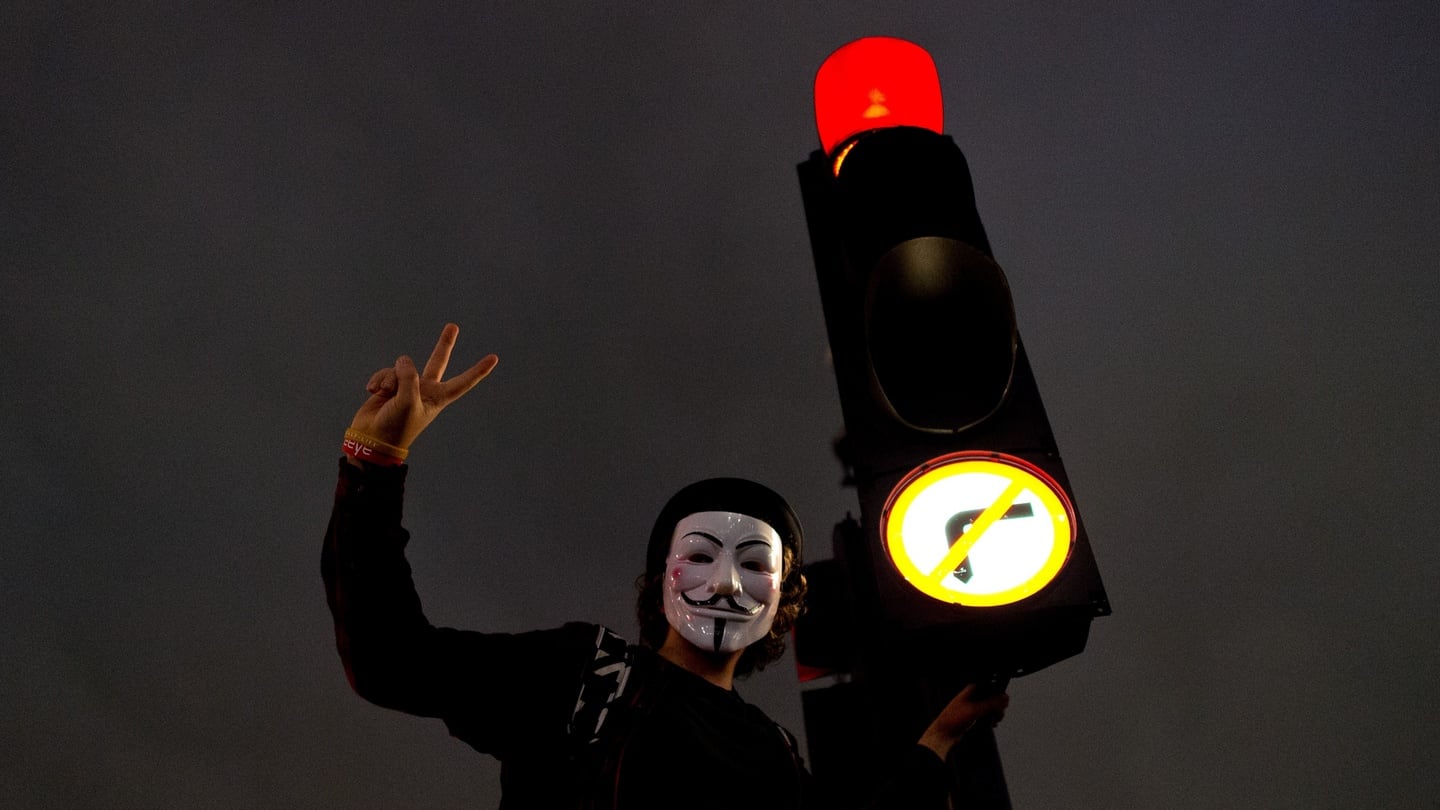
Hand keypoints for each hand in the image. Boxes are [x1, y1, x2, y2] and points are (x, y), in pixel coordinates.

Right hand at [347, 323, 497, 454]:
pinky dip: (378, 380)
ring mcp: (407, 386)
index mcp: (438, 398)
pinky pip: (385, 372)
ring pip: (401, 367)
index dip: (478, 371)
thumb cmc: (396, 426)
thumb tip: (404, 361)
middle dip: (444, 344)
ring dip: (390, 378)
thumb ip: (409, 377)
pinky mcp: (389, 385)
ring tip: (386, 395)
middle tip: (453, 326)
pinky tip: (373, 392)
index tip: (494, 358)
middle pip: (437, 362)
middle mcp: (425, 390)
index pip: (463, 382)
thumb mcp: (407, 402)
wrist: (372, 439)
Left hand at [917, 684, 1009, 759]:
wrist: (944, 734)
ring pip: (992, 706)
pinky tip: (992, 724)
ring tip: (995, 720)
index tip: (1004, 704)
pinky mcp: (975, 714)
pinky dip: (992, 718)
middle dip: (999, 706)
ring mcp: (974, 705)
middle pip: (994, 697)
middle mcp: (974, 695)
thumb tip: (1006, 698)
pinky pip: (988, 714)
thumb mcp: (975, 710)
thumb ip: (991, 704)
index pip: (992, 687)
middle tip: (999, 715)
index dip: (1000, 695)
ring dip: (996, 713)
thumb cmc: (954, 719)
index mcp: (972, 689)